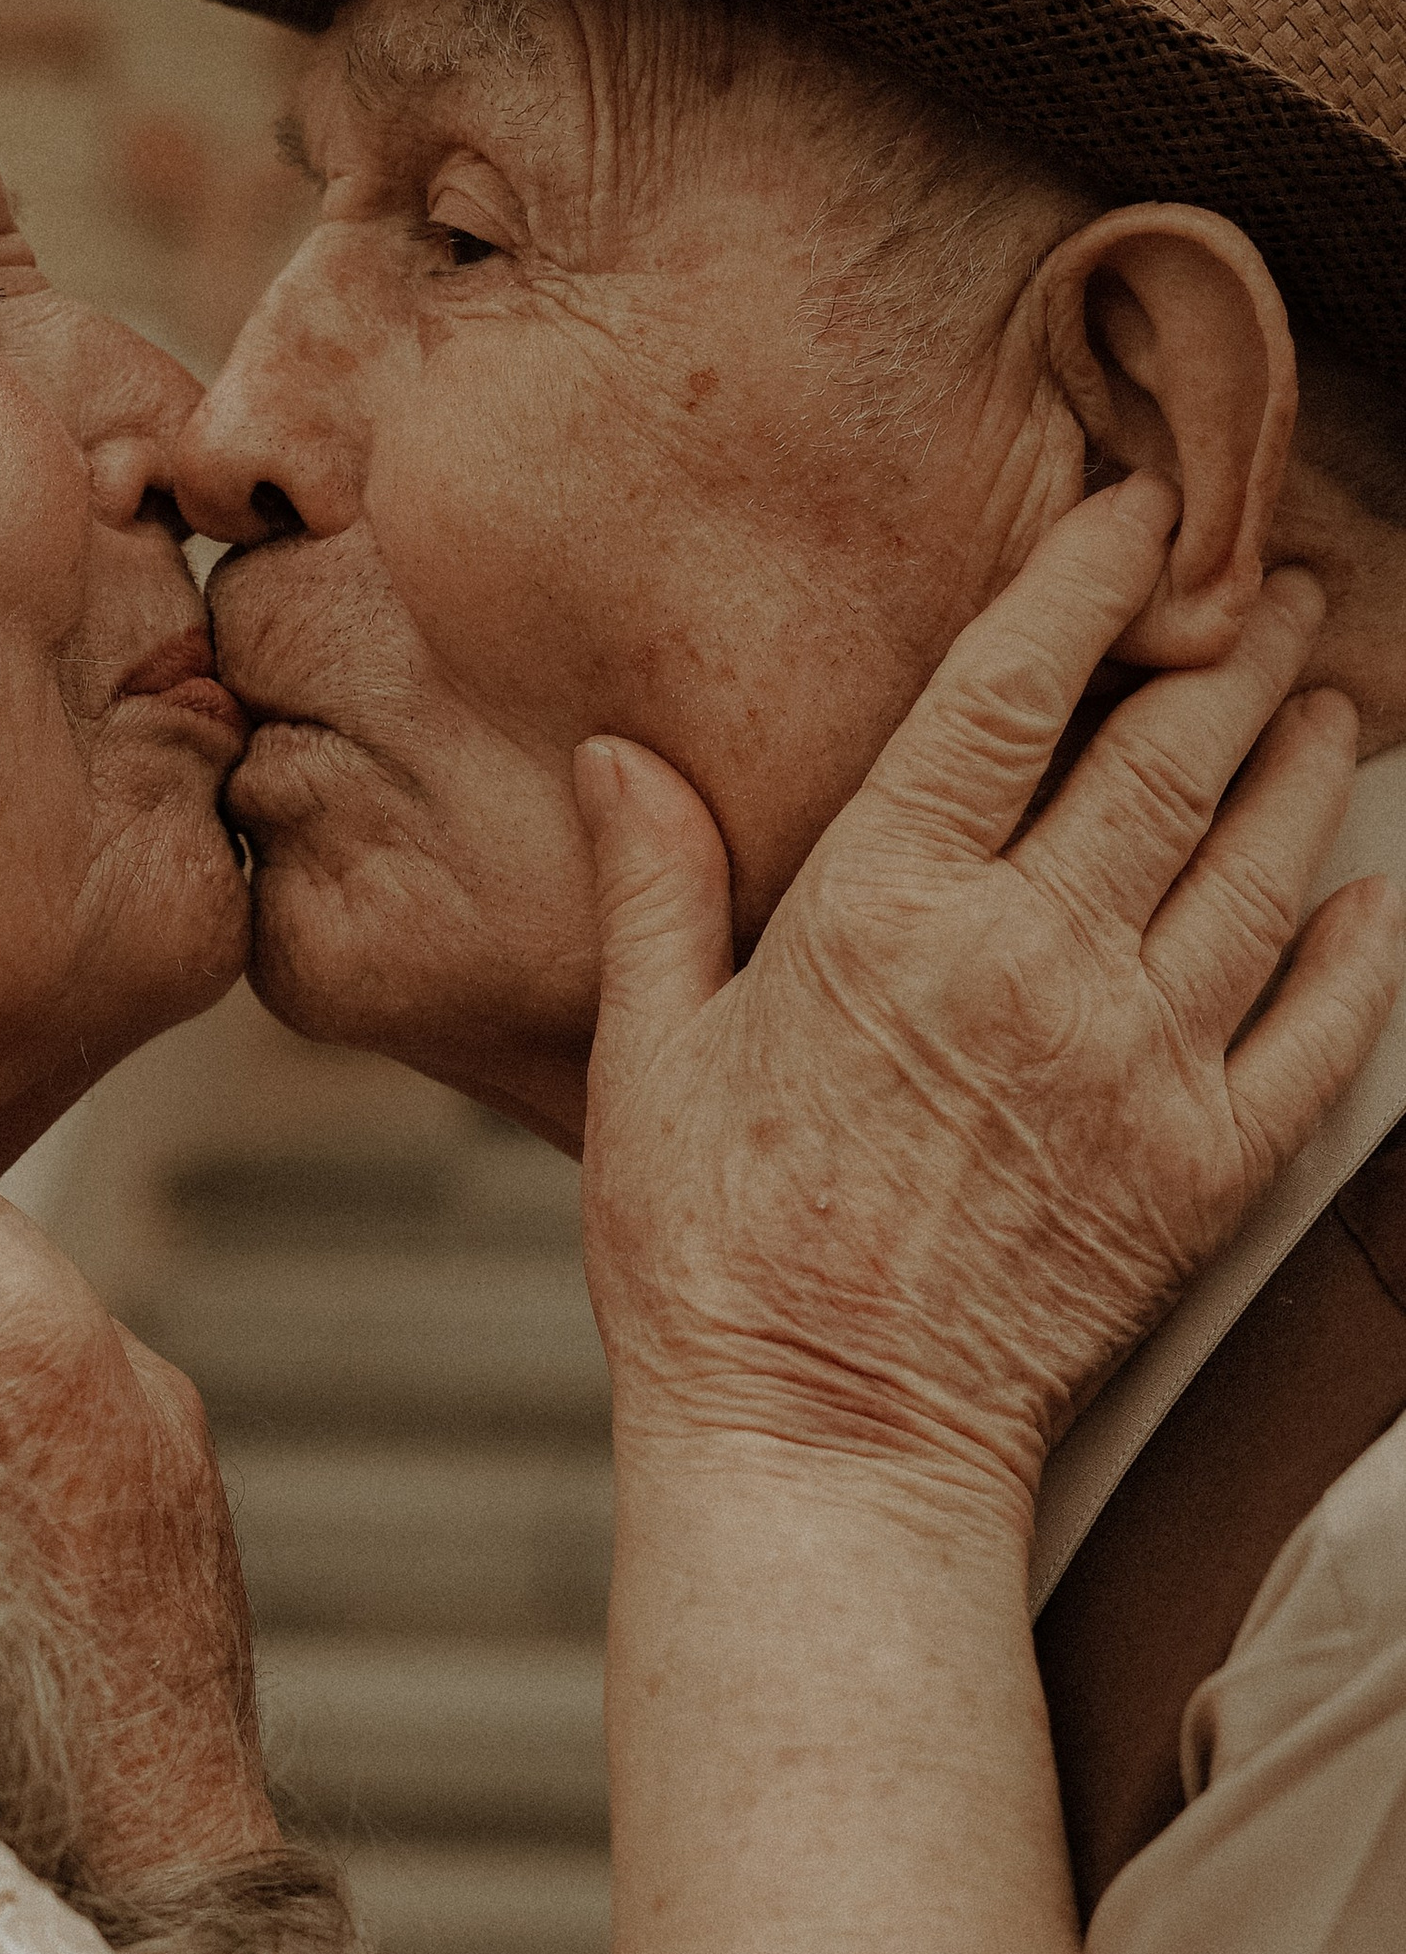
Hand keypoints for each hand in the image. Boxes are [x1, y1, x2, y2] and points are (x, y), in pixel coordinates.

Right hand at [577, 475, 1404, 1524]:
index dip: (1088, 581)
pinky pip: (1322, 1027)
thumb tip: (623, 752)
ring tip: (1323, 700)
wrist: (823, 1442)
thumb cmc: (710, 1255)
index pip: (1013, 692)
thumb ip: (658, 885)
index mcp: (886, 911)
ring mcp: (1137, 1063)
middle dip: (1230, 649)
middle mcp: (1032, 961)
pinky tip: (1368, 897)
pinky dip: (1361, 947)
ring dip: (1304, 764)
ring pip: (1262, 863)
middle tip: (1269, 589)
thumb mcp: (649, 1054)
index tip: (1139, 512)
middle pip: (1169, 754)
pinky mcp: (1205, 1164)